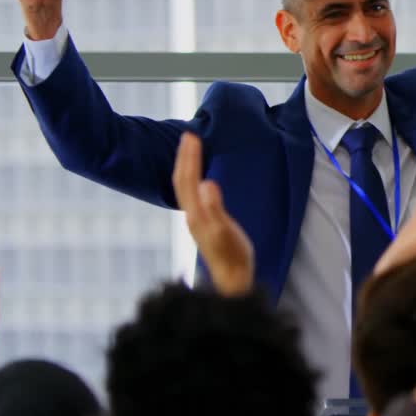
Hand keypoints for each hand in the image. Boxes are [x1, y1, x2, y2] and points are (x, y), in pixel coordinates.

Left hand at [173, 133, 254, 295]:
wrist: (232, 280)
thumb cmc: (233, 256)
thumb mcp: (226, 231)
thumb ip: (215, 208)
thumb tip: (206, 183)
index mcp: (196, 214)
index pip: (188, 179)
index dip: (190, 158)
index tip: (193, 136)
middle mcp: (191, 215)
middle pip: (182, 181)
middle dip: (185, 157)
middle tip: (189, 135)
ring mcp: (195, 220)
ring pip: (185, 188)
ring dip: (186, 167)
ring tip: (190, 151)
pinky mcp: (202, 224)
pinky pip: (191, 194)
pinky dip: (192, 179)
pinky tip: (198, 178)